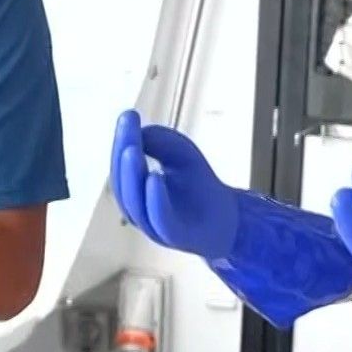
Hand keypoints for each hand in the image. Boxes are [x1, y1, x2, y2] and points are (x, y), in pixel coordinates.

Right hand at [109, 109, 237, 259]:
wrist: (229, 219)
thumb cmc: (200, 188)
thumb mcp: (180, 154)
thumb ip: (159, 141)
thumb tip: (137, 132)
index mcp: (136, 190)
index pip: (123, 165)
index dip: (122, 141)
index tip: (127, 116)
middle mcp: (140, 209)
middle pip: (123, 183)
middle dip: (123, 154)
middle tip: (127, 128)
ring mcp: (155, 225)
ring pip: (135, 203)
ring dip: (132, 175)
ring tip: (133, 149)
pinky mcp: (176, 236)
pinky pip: (160, 219)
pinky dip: (155, 199)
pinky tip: (155, 177)